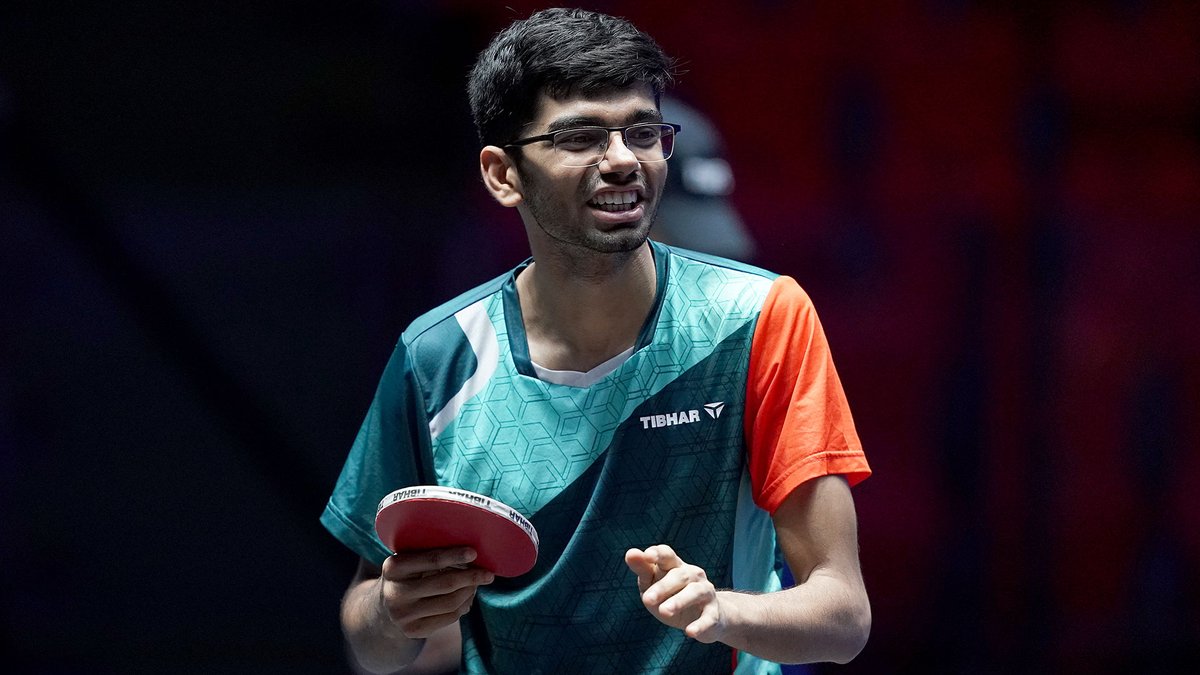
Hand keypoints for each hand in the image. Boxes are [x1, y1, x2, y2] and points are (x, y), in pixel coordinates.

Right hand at [378, 547, 494, 638]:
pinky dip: (463, 606)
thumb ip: (429, 554)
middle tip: (488, 574)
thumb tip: (471, 556)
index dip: (455, 556)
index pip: (432, 560)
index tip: (474, 553)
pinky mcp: (413, 630)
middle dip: (471, 577)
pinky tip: (467, 598)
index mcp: (394, 567)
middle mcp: (396, 592)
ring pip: (450, 603)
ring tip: (477, 584)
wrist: (383, 609)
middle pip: (445, 583)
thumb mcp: (407, 560)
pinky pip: (449, 617)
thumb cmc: (405, 576)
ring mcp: (404, 614)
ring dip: (470, 592)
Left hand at [625, 544, 724, 642]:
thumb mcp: (653, 584)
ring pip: (695, 593)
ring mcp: (705, 593)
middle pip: (679, 576)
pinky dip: (700, 625)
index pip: (667, 555)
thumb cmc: (672, 597)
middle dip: (663, 587)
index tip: (648, 556)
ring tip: (664, 612)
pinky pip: (708, 618)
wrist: (707, 619)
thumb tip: (630, 553)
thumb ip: (642, 569)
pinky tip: (690, 632)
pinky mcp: (713, 614)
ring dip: (679, 601)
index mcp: (675, 566)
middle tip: (647, 600)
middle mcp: (693, 576)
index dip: (659, 554)